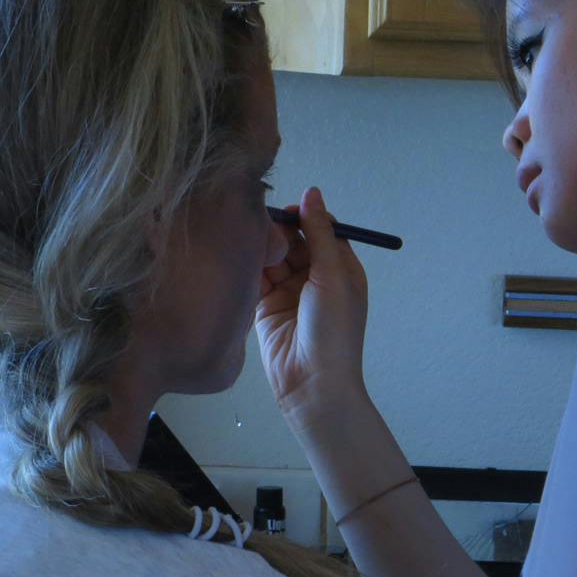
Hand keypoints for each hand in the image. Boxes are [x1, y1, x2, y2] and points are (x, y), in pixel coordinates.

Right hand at [255, 187, 370, 427]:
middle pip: (295, 240)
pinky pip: (255, 278)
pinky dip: (248, 268)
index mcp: (341, 269)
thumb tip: (312, 192)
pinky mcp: (265, 307)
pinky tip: (235, 256)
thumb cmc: (333, 330)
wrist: (313, 385)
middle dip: (280, 231)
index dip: (305, 216)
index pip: (322, 229)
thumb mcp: (332, 276)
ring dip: (262, 248)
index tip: (285, 210)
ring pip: (273, 258)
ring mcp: (289, 293)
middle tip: (259, 223)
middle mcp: (316, 278)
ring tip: (245, 239)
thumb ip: (320, 233)